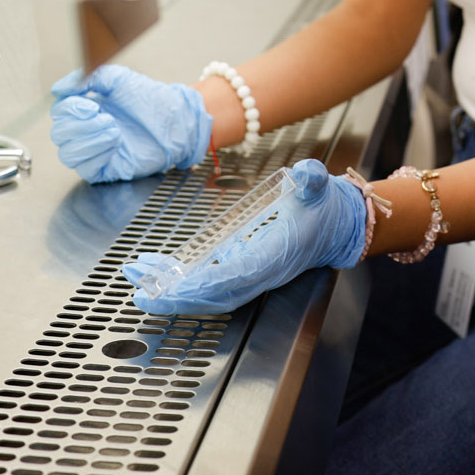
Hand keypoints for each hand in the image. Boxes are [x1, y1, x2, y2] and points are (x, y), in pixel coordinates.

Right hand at [47, 64, 212, 183]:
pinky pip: (85, 169)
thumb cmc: (150, 98)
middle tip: (106, 117)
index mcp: (86, 108)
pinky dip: (96, 155)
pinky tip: (115, 144)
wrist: (175, 119)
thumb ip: (88, 78)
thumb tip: (58, 89)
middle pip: (59, 134)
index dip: (69, 109)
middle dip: (80, 126)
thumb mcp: (118, 78)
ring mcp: (95, 150)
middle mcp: (86, 130)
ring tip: (114, 130)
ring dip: (89, 141)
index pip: (59, 112)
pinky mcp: (105, 169)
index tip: (90, 104)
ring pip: (68, 154)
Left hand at [123, 159, 367, 314]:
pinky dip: (180, 282)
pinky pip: (208, 283)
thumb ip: (314, 181)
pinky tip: (155, 272)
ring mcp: (252, 275)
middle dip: (178, 300)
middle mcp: (263, 273)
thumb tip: (309, 175)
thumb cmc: (323, 206)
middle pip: (216, 296)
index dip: (206, 283)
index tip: (175, 287)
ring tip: (137, 284)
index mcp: (278, 254)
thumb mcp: (319, 187)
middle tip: (141, 296)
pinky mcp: (243, 270)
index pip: (238, 275)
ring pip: (208, 294)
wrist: (336, 225)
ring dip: (172, 293)